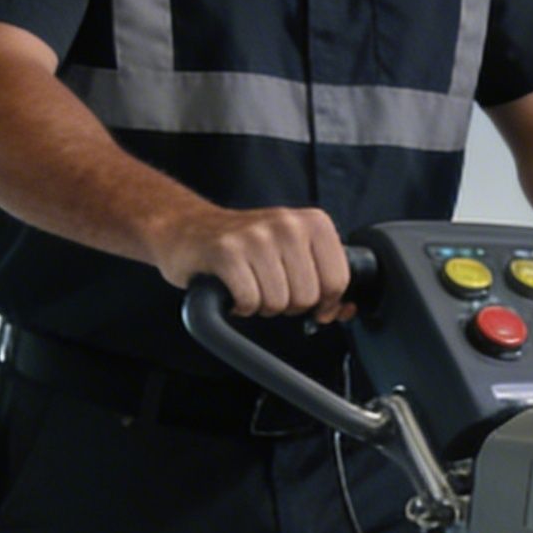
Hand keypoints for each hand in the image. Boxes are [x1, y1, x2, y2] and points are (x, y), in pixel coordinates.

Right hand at [151, 204, 353, 322]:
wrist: (187, 230)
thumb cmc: (244, 246)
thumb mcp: (292, 254)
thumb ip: (324, 281)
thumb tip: (346, 310)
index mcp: (313, 222)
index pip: (338, 281)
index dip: (322, 301)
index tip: (302, 295)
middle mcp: (287, 224)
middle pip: (308, 297)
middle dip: (288, 304)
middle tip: (268, 286)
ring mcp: (256, 236)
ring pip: (279, 302)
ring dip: (262, 304)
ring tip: (249, 283)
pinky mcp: (226, 252)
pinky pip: (250, 301)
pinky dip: (241, 305)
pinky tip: (233, 288)